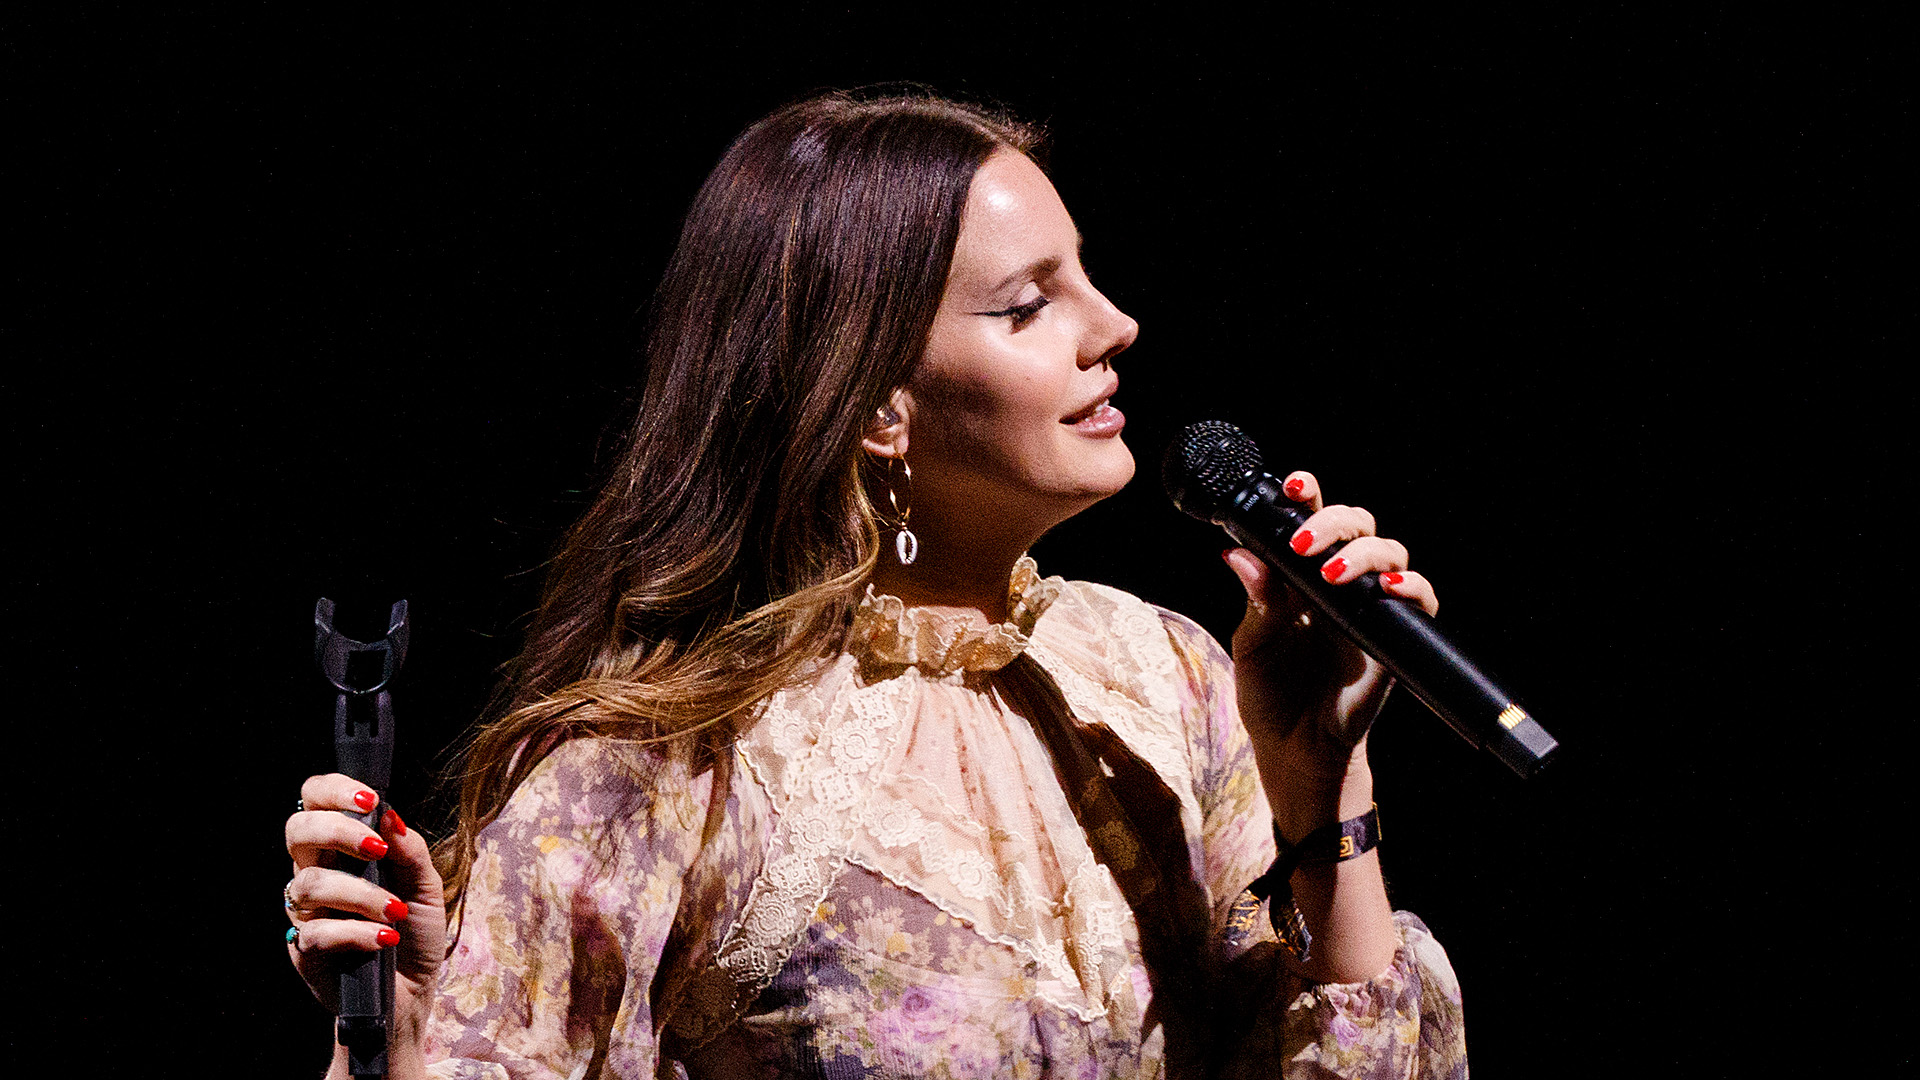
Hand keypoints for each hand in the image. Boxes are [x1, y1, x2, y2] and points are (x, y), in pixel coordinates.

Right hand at [284, 774, 445, 1047]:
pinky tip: (384, 939)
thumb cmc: (416, 932)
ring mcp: (307, 909)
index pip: (317, 800)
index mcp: (343, 847)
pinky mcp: (304, 947)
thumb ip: (409, 850)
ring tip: (395, 912)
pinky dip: (356, 933)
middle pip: (298, 829)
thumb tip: (390, 814)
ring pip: (309, 883)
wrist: (412, 990)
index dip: (335, 790)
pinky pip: (317, 931)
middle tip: (376, 849)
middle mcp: (317, 870)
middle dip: (338, 831)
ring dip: (359, 894)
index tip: (369, 800)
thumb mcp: (426, 886)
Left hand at [1223, 470, 1438, 790]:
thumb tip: (1237, 554)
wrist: (1296, 750)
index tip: (1295, 485)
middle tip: (1302, 545)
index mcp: (1298, 576)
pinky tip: (1385, 588)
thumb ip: (1257, 601)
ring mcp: (1369, 606)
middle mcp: (1338, 582)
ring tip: (1331, 574)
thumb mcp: (1253, 646)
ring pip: (1389, 550)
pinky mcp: (1393, 635)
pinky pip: (1418, 598)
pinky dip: (1409, 586)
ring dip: (1363, 552)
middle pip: (1355, 523)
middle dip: (1332, 520)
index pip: (1309, 520)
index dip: (1308, 496)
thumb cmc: (1270, 695)